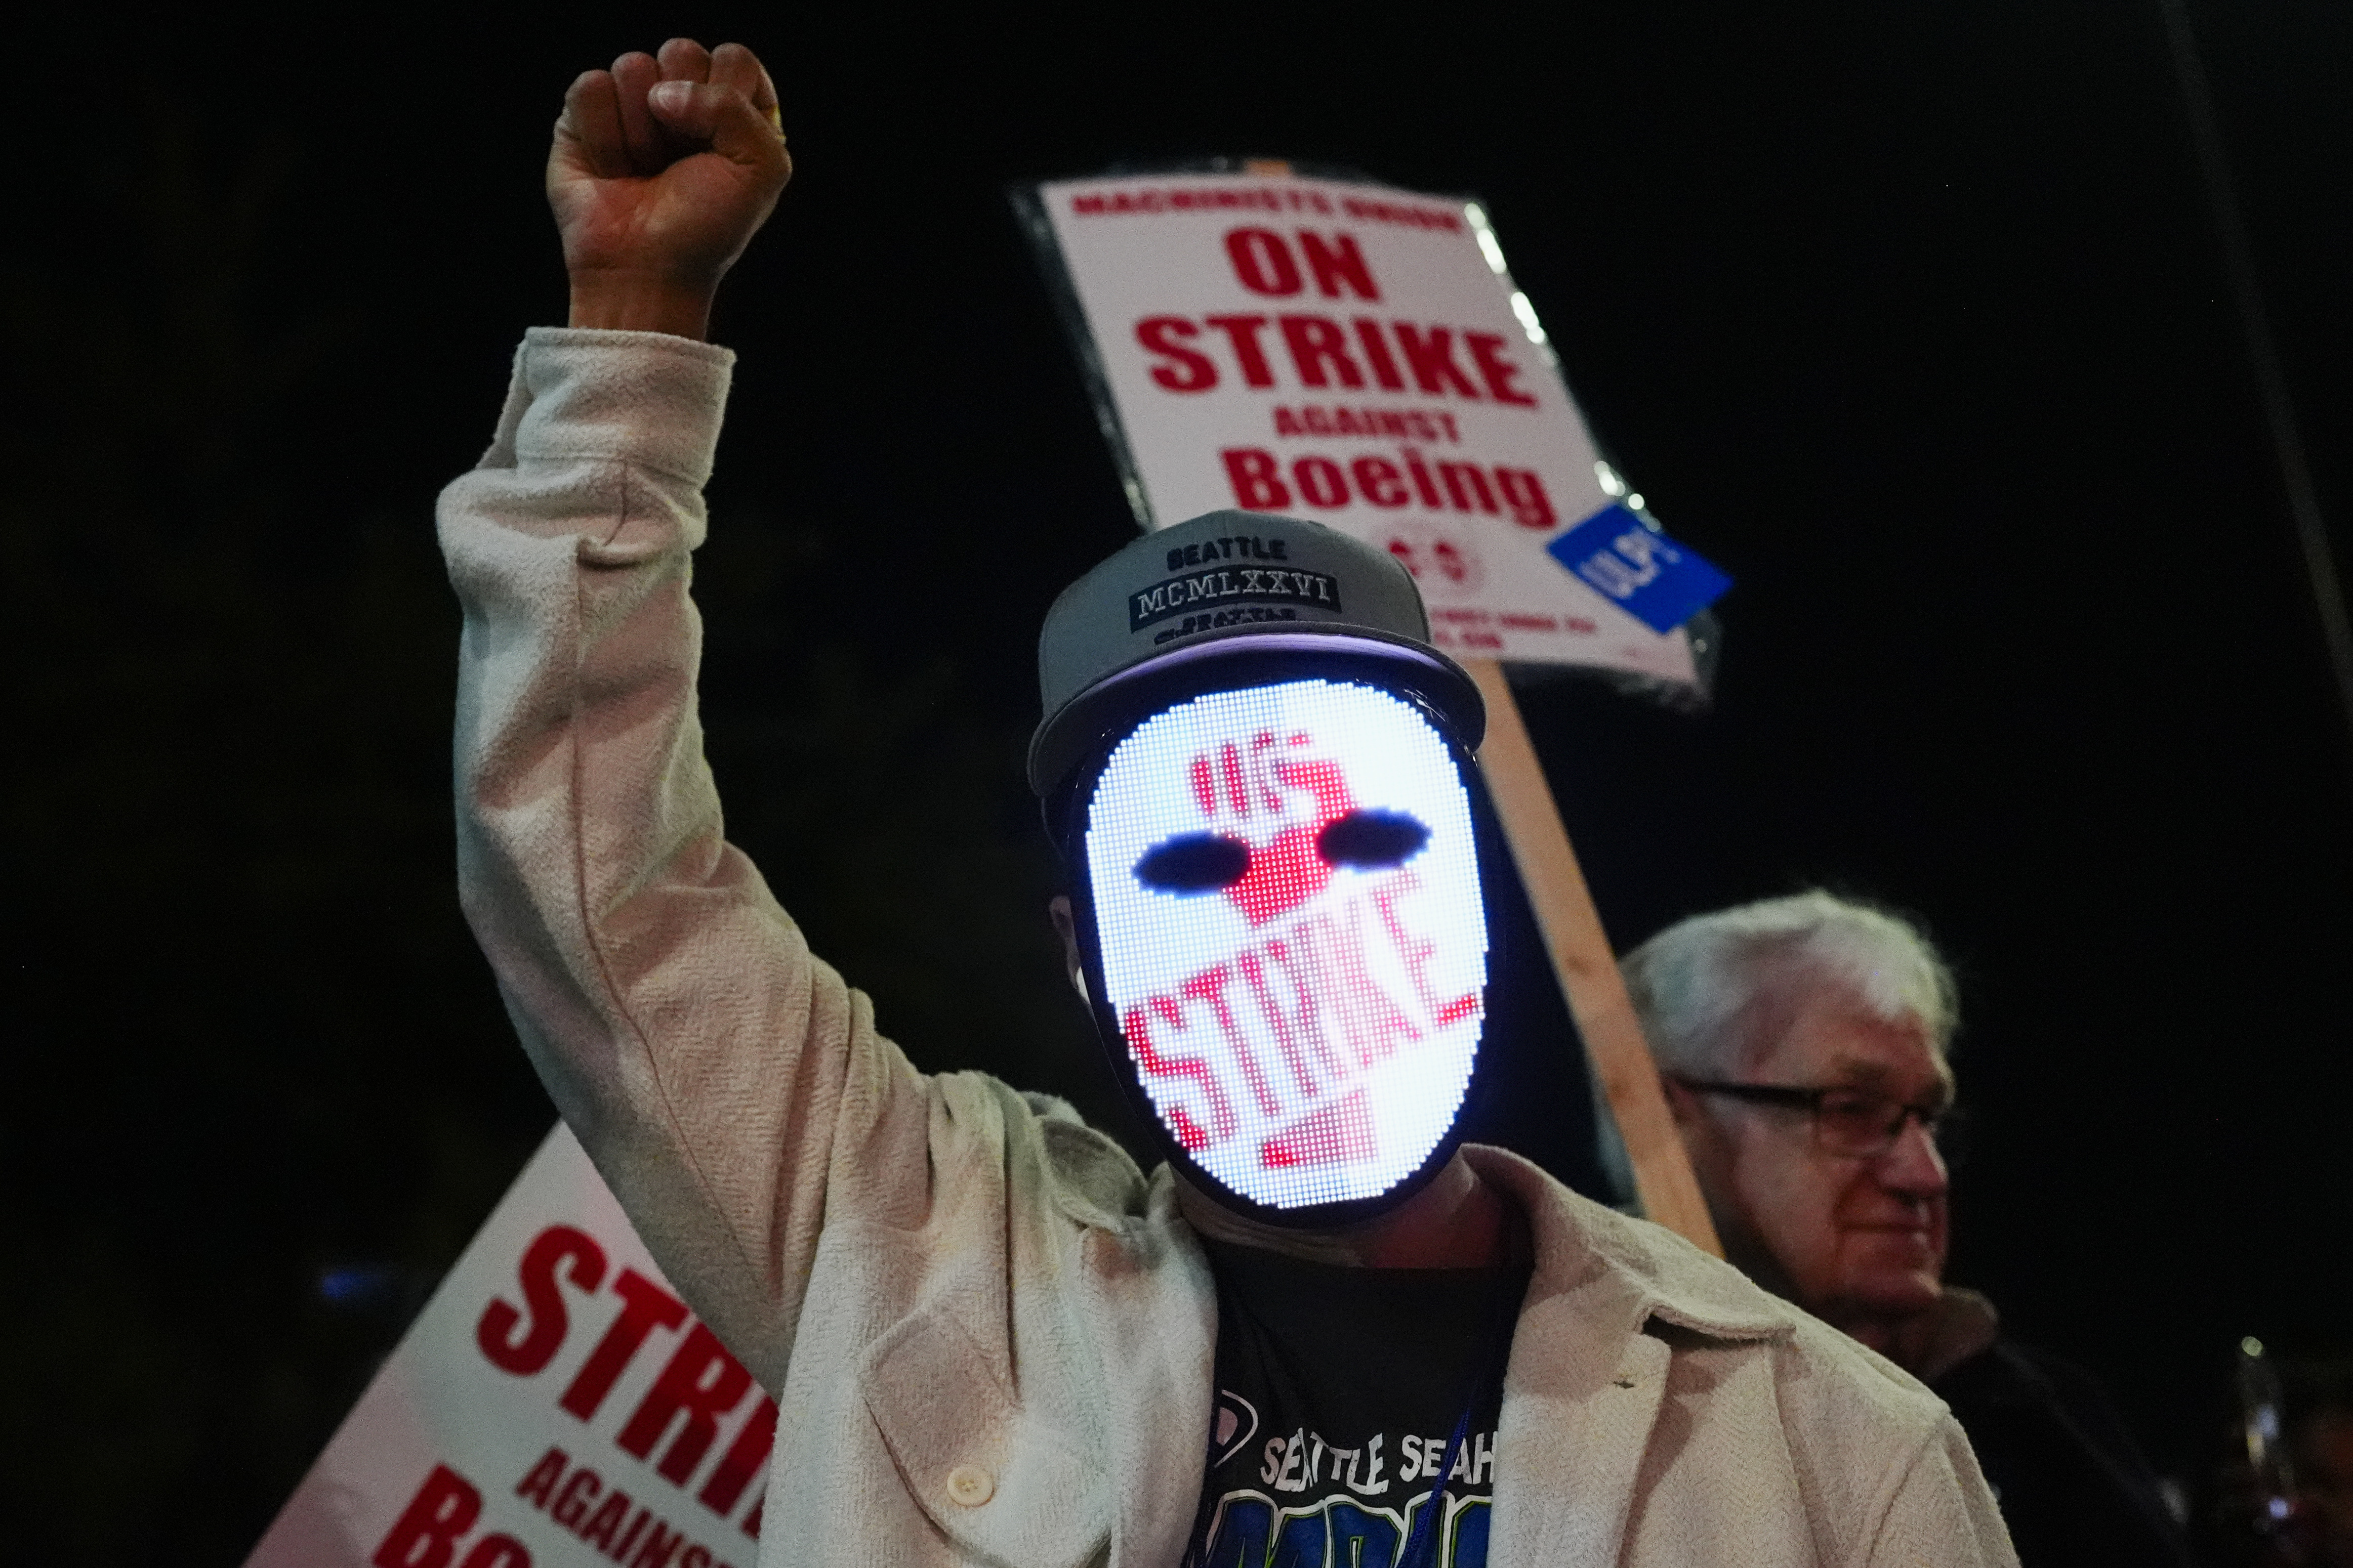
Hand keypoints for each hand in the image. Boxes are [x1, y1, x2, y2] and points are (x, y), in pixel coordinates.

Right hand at [549, 39, 791, 338]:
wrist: (646, 270)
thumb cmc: (706, 227)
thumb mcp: (761, 169)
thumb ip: (736, 108)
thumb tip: (664, 93)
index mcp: (732, 108)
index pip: (733, 59)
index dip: (727, 98)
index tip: (722, 147)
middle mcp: (683, 100)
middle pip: (681, 51)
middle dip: (683, 113)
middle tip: (678, 160)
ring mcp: (632, 104)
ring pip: (633, 66)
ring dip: (642, 131)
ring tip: (644, 169)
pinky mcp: (584, 116)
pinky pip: (591, 86)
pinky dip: (604, 136)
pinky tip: (612, 168)